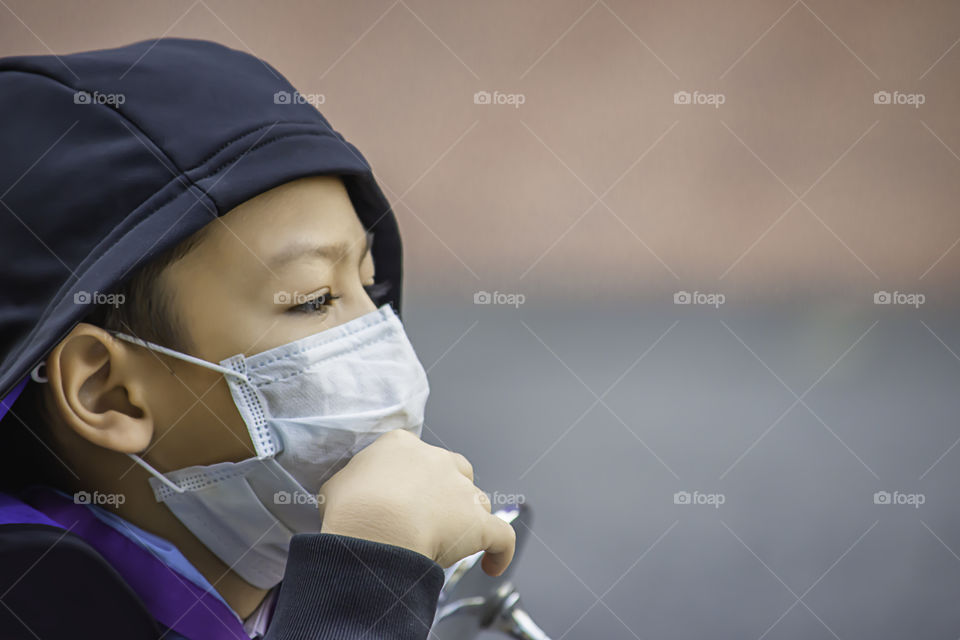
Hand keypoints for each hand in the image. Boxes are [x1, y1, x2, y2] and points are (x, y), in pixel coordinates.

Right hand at [317, 429, 515, 575]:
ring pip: (477, 501)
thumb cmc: (351, 509)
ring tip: (450, 545)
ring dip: (468, 520)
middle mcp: (437, 460)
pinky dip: (500, 551)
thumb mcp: (336, 486)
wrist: (373, 531)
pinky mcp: (478, 522)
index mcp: (402, 445)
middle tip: (428, 519)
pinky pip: (501, 536)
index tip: (403, 499)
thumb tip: (352, 493)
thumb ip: (352, 483)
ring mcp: (461, 490)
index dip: (412, 479)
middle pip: (455, 471)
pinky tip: (493, 565)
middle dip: (448, 493)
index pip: (417, 456)